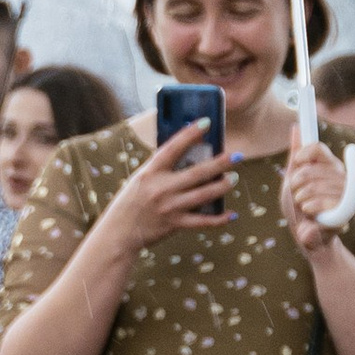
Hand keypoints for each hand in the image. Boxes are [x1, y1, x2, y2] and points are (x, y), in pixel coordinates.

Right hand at [114, 121, 231, 255]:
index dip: (190, 134)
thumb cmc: (130, 202)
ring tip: (233, 178)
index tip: (206, 122)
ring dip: (222, 186)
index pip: (173, 148)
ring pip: (204, 195)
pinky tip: (231, 214)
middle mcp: (161, 188)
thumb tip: (189, 157)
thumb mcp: (141, 179)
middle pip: (197, 173)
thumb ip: (161, 169)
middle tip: (236, 156)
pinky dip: (218, 219)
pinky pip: (202, 221)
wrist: (118, 232)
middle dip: (220, 163)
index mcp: (150, 172)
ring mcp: (169, 207)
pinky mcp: (175, 224)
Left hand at [282, 138, 353, 257]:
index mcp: (330, 165)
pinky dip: (309, 209)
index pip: (316, 148)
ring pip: (312, 186)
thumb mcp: (293, 180)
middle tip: (299, 195)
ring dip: (300, 199)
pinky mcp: (346, 208)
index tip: (296, 166)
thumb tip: (295, 126)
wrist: (309, 236)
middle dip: (295, 185)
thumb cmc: (300, 208)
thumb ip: (296, 155)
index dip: (301, 155)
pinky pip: (319, 201)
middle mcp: (341, 174)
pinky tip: (312, 214)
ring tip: (305, 206)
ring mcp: (345, 191)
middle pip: (309, 169)